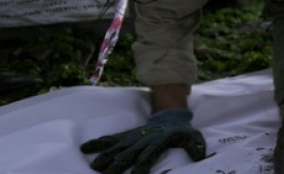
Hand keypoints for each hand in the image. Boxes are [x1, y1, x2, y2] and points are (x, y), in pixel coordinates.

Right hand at [80, 108, 205, 173]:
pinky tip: (84, 148)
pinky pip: (109, 139)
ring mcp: (132, 138)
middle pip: (128, 156)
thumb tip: (200, 156)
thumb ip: (196, 146)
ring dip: (105, 158)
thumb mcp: (193, 137)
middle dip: (118, 167)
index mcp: (157, 143)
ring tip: (94, 167)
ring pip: (116, 149)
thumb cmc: (181, 132)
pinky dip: (97, 143)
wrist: (170, 115)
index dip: (142, 167)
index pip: (148, 157)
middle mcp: (142, 141)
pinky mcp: (125, 136)